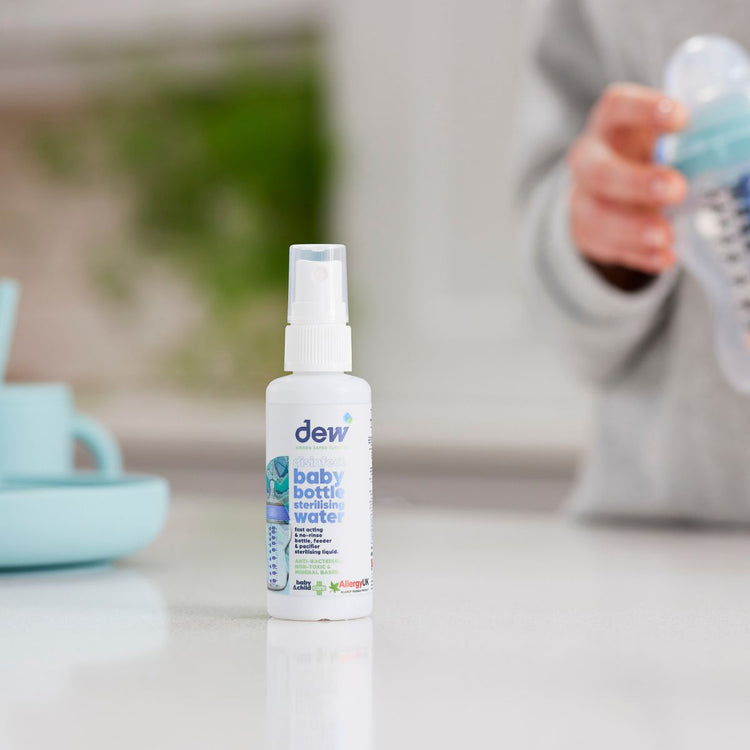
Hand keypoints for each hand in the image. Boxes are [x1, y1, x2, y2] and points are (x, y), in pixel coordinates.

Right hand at [567, 83, 688, 280]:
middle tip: (676, 189)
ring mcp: (582, 199)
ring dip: (631, 228)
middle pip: (598, 171)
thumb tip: (747, 138)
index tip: (681, 118)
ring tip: (665, 237)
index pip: (616, 107)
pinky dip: (637, 255)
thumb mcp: (668, 139)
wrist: (613, 192)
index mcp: (611, 125)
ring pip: (594, 215)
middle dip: (635, 182)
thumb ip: (699, 138)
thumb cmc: (650, 155)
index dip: (643, 110)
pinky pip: (606, 247)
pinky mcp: (585, 233)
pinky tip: (663, 257)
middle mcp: (588, 160)